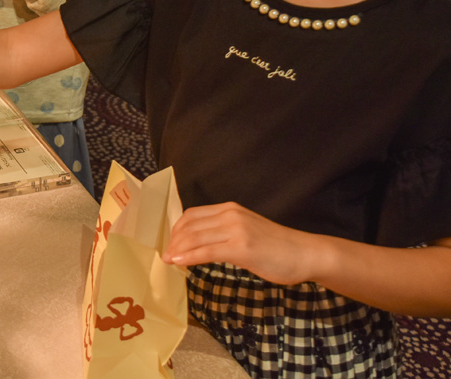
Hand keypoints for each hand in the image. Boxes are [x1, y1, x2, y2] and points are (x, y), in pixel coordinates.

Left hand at [162, 202, 318, 285]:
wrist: (306, 253)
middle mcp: (230, 215)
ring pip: (195, 237)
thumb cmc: (277, 247)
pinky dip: (189, 257)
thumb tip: (200, 243)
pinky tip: (180, 263)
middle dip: (173, 241)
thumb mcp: (246, 231)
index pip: (192, 215)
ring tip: (169, 260)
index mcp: (230, 209)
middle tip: (166, 255)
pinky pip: (207, 251)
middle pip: (189, 225)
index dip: (176, 230)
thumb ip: (224, 232)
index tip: (170, 244)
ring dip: (177, 250)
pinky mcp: (242, 248)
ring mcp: (236, 230)